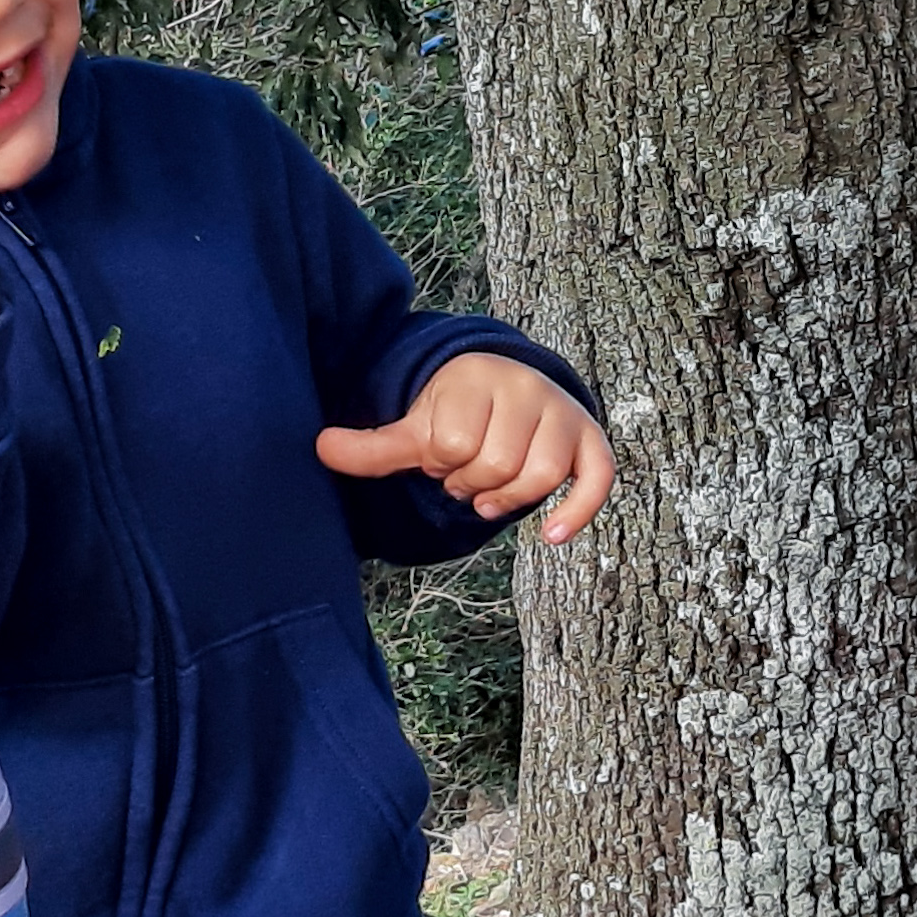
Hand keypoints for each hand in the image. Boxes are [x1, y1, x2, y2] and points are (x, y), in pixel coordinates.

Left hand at [316, 352, 615, 543]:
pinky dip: (576, 512)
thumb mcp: (416, 428)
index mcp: (478, 378)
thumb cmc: (459, 414)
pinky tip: (551, 538)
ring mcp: (563, 414)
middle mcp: (527, 388)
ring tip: (490, 492)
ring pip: (539, 476)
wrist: (511, 390)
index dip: (440, 463)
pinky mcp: (591, 443)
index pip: (454, 444)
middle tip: (466, 473)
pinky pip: (597, 480)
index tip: (442, 454)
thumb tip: (320, 448)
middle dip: (472, 481)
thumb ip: (375, 446)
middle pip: (496, 464)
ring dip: (508, 498)